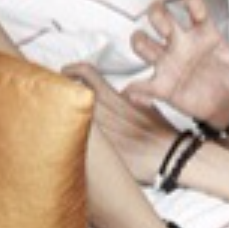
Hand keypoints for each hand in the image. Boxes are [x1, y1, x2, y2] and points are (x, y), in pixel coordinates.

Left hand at [65, 62, 173, 183]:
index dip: (73, 70)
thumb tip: (121, 93)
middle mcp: (104, 115)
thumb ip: (130, 98)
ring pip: (72, 118)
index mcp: (116, 99)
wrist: (170, 158)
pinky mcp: (100, 155)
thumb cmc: (161, 132)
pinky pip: (79, 142)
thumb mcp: (148, 106)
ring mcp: (99, 136)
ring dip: (65, 113)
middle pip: (73, 95)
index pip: (88, 75)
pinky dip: (72, 136)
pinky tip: (70, 139)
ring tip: (61, 114)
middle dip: (63, 92)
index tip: (65, 71)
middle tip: (58, 93)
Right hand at [127, 0, 228, 125]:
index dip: (192, 1)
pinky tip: (135, 92)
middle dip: (158, 13)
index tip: (192, 1)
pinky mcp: (163, 86)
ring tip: (144, 43)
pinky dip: (135, 90)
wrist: (226, 104)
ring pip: (144, 44)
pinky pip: (142, 86)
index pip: (195, 7)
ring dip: (140, 41)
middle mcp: (182, 43)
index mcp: (204, 33)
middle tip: (160, 15)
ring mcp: (169, 63)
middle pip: (161, 18)